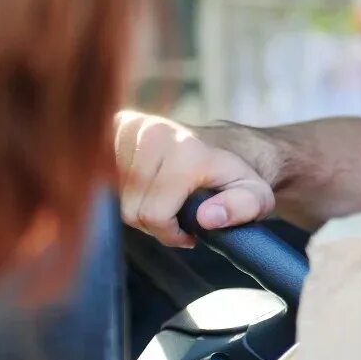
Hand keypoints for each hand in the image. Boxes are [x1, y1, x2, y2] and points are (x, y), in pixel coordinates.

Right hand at [114, 110, 275, 246]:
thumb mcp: (256, 196)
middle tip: (178, 215)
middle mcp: (154, 132)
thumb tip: (207, 218)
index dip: (171, 233)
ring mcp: (131, 126)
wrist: (227, 142)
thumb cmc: (236, 177)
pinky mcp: (116, 126)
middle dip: (155, 223)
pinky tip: (149, 184)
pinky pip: (104, 179)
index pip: (154, 214)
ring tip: (166, 198)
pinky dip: (125, 190)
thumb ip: (241, 208)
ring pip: (115, 199)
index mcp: (186, 151)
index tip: (190, 231)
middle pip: (131, 210)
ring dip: (140, 207)